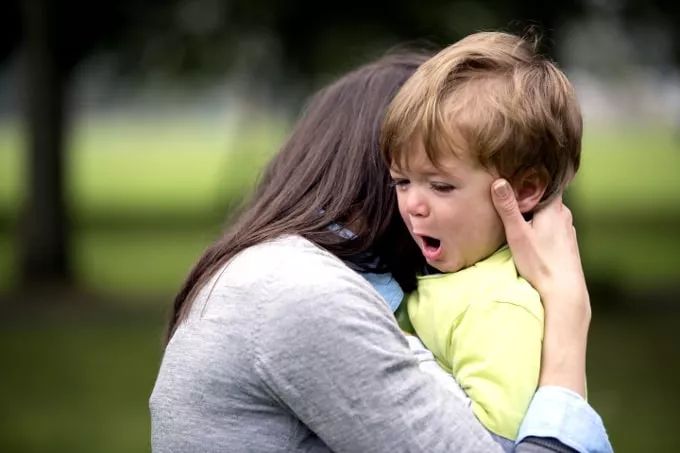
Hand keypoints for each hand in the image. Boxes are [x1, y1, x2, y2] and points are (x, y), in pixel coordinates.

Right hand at [491, 179, 588, 395]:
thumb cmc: (540, 263)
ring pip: (548, 213)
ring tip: (518, 212)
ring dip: (535, 212)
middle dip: (529, 195)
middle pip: (545, 198)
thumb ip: (508, 207)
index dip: (531, 176)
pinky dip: (541, 225)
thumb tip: (499, 182)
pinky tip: (531, 234)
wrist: (564, 292)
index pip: (545, 181)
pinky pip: (552, 227)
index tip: (517, 172)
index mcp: (554, 208)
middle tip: (510, 192)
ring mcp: (567, 230)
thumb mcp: (518, 234)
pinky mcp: (567, 244)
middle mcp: (564, 215)